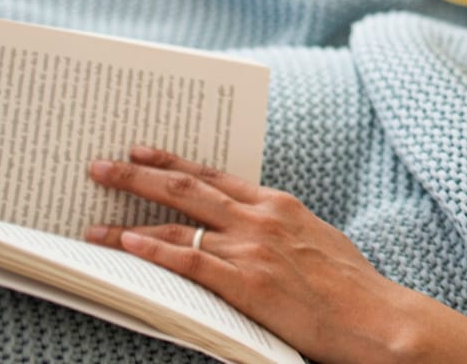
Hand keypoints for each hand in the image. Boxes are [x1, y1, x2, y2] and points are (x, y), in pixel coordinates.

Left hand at [87, 145, 466, 363]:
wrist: (374, 316)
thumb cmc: (351, 285)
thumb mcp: (317, 238)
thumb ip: (280, 228)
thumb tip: (255, 227)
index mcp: (279, 205)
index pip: (214, 176)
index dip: (173, 162)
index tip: (141, 151)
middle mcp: (261, 218)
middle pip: (186, 189)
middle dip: (137, 176)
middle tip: (99, 166)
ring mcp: (252, 249)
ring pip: (178, 225)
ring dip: (129, 222)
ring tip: (92, 222)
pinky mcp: (247, 283)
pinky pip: (190, 261)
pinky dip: (156, 252)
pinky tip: (128, 247)